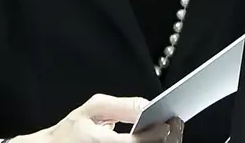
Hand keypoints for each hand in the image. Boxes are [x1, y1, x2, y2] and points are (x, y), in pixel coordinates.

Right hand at [19, 94, 182, 142]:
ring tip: (167, 132)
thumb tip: (145, 105)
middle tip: (174, 125)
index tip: (167, 122)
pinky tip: (155, 139)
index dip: (155, 134)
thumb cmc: (71, 131)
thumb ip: (119, 106)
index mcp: (99, 142)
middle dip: (165, 139)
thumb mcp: (91, 109)